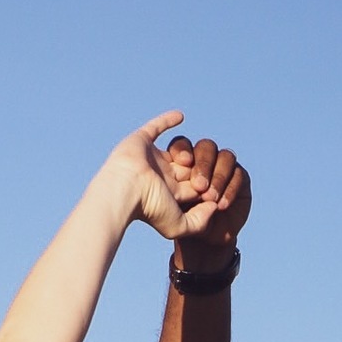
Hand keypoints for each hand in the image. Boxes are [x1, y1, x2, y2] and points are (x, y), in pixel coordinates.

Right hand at [106, 111, 220, 240]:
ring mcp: (150, 158)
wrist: (124, 192)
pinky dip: (167, 121)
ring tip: (190, 158)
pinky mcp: (141, 142)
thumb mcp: (179, 225)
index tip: (217, 190)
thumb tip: (214, 208)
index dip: (206, 188)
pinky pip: (156, 128)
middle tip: (207, 173)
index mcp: (168, 194)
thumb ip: (199, 222)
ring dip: (186, 153)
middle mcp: (160, 176)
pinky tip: (180, 116)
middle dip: (199, 172)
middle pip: (188, 170)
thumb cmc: (149, 209)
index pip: (193, 188)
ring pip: (175, 151)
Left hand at [167, 137, 251, 271]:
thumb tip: (170, 174)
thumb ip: (161, 194)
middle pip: (205, 147)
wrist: (202, 245)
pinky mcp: (240, 180)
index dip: (182, 150)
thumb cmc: (182, 227)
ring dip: (218, 176)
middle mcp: (202, 163)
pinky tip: (220, 205)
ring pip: (225, 157)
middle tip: (198, 185)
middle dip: (203, 164)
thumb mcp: (161, 209)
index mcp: (178, 165)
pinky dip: (231, 188)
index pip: (182, 146)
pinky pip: (239, 175)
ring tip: (210, 198)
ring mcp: (222, 169)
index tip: (182, 162)